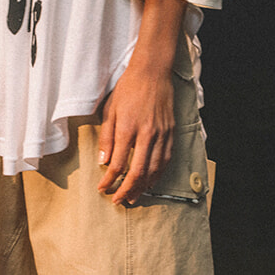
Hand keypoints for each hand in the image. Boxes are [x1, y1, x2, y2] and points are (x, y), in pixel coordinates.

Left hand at [97, 61, 174, 205]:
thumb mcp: (110, 110)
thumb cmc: (127, 89)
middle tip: (118, 201)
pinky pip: (165, 159)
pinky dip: (158, 174)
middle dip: (127, 190)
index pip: (118, 163)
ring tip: (134, 197)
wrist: (152, 72)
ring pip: (154, 169)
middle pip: (138, 171)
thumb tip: (103, 162)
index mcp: (128, 127)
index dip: (110, 180)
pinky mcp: (171, 132)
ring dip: (143, 186)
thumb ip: (107, 138)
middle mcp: (147, 133)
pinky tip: (150, 181)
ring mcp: (162, 134)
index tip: (103, 188)